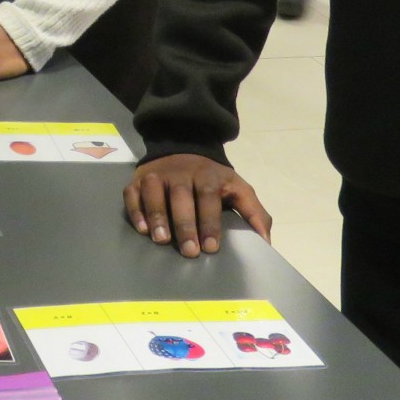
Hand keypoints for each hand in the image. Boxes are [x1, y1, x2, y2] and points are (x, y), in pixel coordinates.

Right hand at [124, 153, 272, 258]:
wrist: (182, 147)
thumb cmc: (213, 179)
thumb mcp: (238, 188)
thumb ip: (254, 213)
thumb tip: (266, 243)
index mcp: (208, 176)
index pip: (209, 198)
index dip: (209, 223)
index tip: (211, 248)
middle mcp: (181, 173)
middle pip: (182, 197)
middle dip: (186, 225)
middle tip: (190, 251)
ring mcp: (157, 175)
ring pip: (154, 193)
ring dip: (158, 216)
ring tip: (162, 241)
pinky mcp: (137, 180)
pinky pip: (132, 194)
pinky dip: (136, 210)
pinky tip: (142, 229)